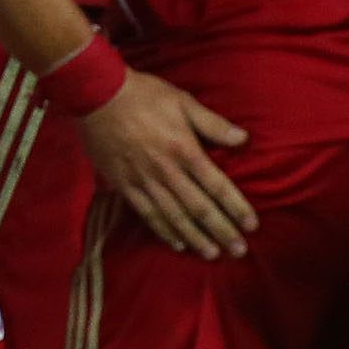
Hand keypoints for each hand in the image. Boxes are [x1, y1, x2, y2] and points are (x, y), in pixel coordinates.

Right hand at [78, 72, 255, 261]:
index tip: (252, 225)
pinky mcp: (124, 185)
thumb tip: (243, 139)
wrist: (97, 95)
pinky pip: (147, 214)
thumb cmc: (143, 94)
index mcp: (184, 149)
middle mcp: (167, 171)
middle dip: (222, 231)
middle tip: (239, 251)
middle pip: (199, 208)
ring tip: (213, 254)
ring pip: (175, 217)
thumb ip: (213, 124)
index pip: (217, 185)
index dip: (237, 207)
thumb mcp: (182, 101)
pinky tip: (177, 244)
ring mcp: (144, 181)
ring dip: (196, 238)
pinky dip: (163, 231)